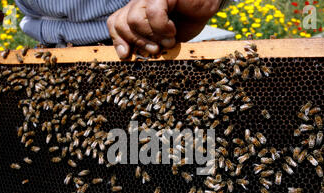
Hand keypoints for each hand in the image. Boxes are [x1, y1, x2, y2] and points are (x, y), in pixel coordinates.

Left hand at [107, 0, 221, 58]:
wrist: (208, 3)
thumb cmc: (187, 20)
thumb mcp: (164, 38)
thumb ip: (149, 43)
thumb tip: (132, 56)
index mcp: (137, 11)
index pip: (115, 22)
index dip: (118, 40)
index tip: (126, 55)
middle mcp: (140, 1)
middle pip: (123, 23)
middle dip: (138, 42)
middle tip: (156, 49)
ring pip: (134, 20)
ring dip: (153, 36)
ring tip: (169, 40)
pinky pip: (154, 14)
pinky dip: (163, 27)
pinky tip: (173, 29)